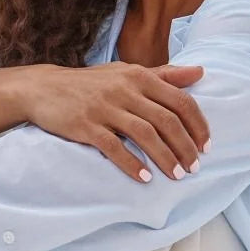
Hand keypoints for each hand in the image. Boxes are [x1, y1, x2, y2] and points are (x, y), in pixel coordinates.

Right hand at [21, 62, 210, 182]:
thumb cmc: (91, 83)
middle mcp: (125, 90)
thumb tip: (201, 72)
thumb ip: (165, 75)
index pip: (180, 101)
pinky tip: (144, 178)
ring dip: (164, 158)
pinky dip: (132, 164)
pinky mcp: (85, 125)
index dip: (198, 125)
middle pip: (166, 120)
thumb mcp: (127, 72)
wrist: (44, 88)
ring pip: (145, 135)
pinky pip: (114, 147)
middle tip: (194, 168)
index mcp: (139, 76)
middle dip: (185, 147)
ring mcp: (104, 107)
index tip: (206, 146)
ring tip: (176, 176)